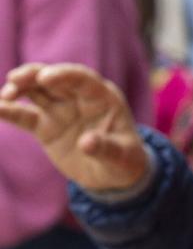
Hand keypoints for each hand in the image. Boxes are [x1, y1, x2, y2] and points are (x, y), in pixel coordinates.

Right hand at [0, 64, 150, 194]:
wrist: (112, 175)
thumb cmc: (124, 160)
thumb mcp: (121, 157)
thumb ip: (106, 148)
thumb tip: (87, 143)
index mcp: (103, 98)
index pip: (82, 78)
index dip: (64, 74)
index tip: (45, 76)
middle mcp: (80, 99)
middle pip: (54, 80)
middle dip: (34, 76)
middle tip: (14, 80)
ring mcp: (61, 111)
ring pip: (36, 91)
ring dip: (18, 88)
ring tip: (5, 96)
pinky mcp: (45, 126)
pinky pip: (24, 115)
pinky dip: (8, 111)